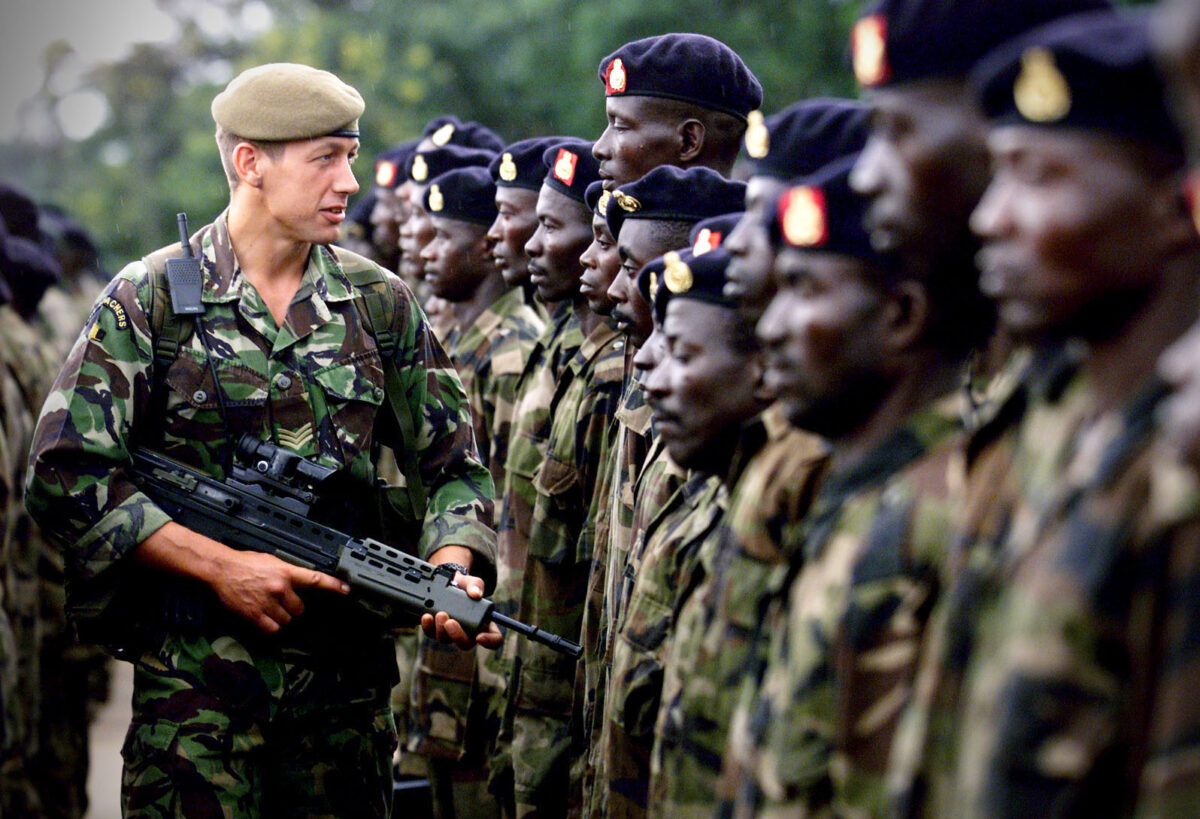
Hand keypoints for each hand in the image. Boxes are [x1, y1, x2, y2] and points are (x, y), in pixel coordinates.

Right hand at [210, 550, 349, 633]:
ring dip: (282, 617)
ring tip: (271, 608)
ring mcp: (267, 603)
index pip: (315, 579)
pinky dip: (272, 626)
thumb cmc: (246, 563)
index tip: (346, 590)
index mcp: (285, 572)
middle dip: (294, 608)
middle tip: (283, 602)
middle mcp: (279, 588)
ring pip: (287, 620)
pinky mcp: (254, 615)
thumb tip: (300, 581)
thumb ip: (288, 572)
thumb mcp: (272, 561)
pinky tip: (266, 618)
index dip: (333, 585)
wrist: (222, 569)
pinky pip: (273, 628)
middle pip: (300, 609)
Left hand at [420, 567, 503, 649]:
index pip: (494, 639)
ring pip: (446, 640)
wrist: (448, 583)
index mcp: (484, 623)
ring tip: (439, 613)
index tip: (480, 637)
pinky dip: (428, 627)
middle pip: (466, 644)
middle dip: (457, 635)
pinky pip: (431, 634)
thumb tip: (475, 594)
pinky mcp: (436, 630)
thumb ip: (476, 585)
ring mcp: (451, 633)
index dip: (489, 641)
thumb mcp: (472, 582)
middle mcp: (468, 632)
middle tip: (451, 622)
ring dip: (441, 629)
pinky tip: (426, 616)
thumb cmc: (464, 586)